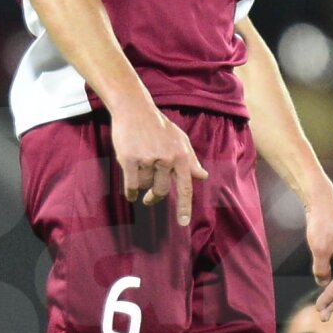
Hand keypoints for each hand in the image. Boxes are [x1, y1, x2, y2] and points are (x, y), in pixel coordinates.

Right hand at [109, 94, 207, 226]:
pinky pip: (131, 185)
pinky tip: (131, 194)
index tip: (183, 222)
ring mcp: (147, 159)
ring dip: (141, 183)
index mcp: (181, 156)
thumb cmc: (159, 126)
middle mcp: (166, 159)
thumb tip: (203, 176)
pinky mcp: (130, 159)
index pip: (185, 187)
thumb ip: (191, 160)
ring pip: (144, 186)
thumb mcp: (180, 140)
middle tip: (150, 199)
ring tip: (139, 169)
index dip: (185, 207)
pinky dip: (131, 192)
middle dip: (155, 197)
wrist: (134, 109)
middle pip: (161, 191)